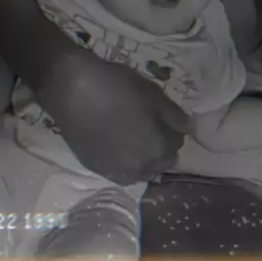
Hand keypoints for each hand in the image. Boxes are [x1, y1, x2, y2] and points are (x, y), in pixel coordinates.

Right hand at [35, 47, 190, 185]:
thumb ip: (174, 116)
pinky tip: (118, 146)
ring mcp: (114, 172)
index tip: (165, 119)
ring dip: (143, 159)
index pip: (176, 146)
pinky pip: (118, 172)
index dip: (172, 131)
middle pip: (160, 163)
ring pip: (139, 171)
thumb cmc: (116, 88)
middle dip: (161, 148)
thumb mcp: (153, 94)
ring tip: (135, 138)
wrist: (72, 90)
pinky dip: (124, 163)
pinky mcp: (95, 169)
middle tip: (151, 127)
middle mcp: (138, 169)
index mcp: (156, 151)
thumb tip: (189, 129)